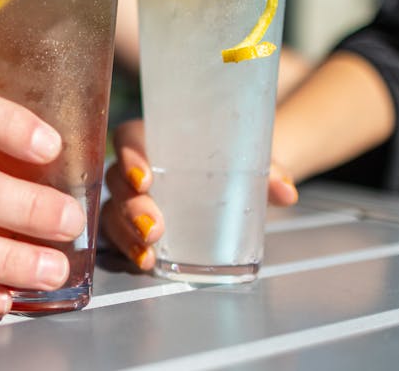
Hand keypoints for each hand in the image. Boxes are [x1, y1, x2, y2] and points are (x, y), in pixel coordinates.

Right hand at [100, 119, 298, 271]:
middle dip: (131, 206)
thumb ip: (268, 171)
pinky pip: (119, 234)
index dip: (130, 156)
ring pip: (114, 210)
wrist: (234, 177)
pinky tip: (145, 262)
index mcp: (157, 137)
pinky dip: (129, 248)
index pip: (129, 137)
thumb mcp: (249, 159)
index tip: (145, 179)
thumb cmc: (231, 158)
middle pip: (117, 180)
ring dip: (126, 232)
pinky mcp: (132, 223)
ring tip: (149, 252)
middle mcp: (136, 166)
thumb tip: (285, 192)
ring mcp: (131, 196)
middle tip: (155, 227)